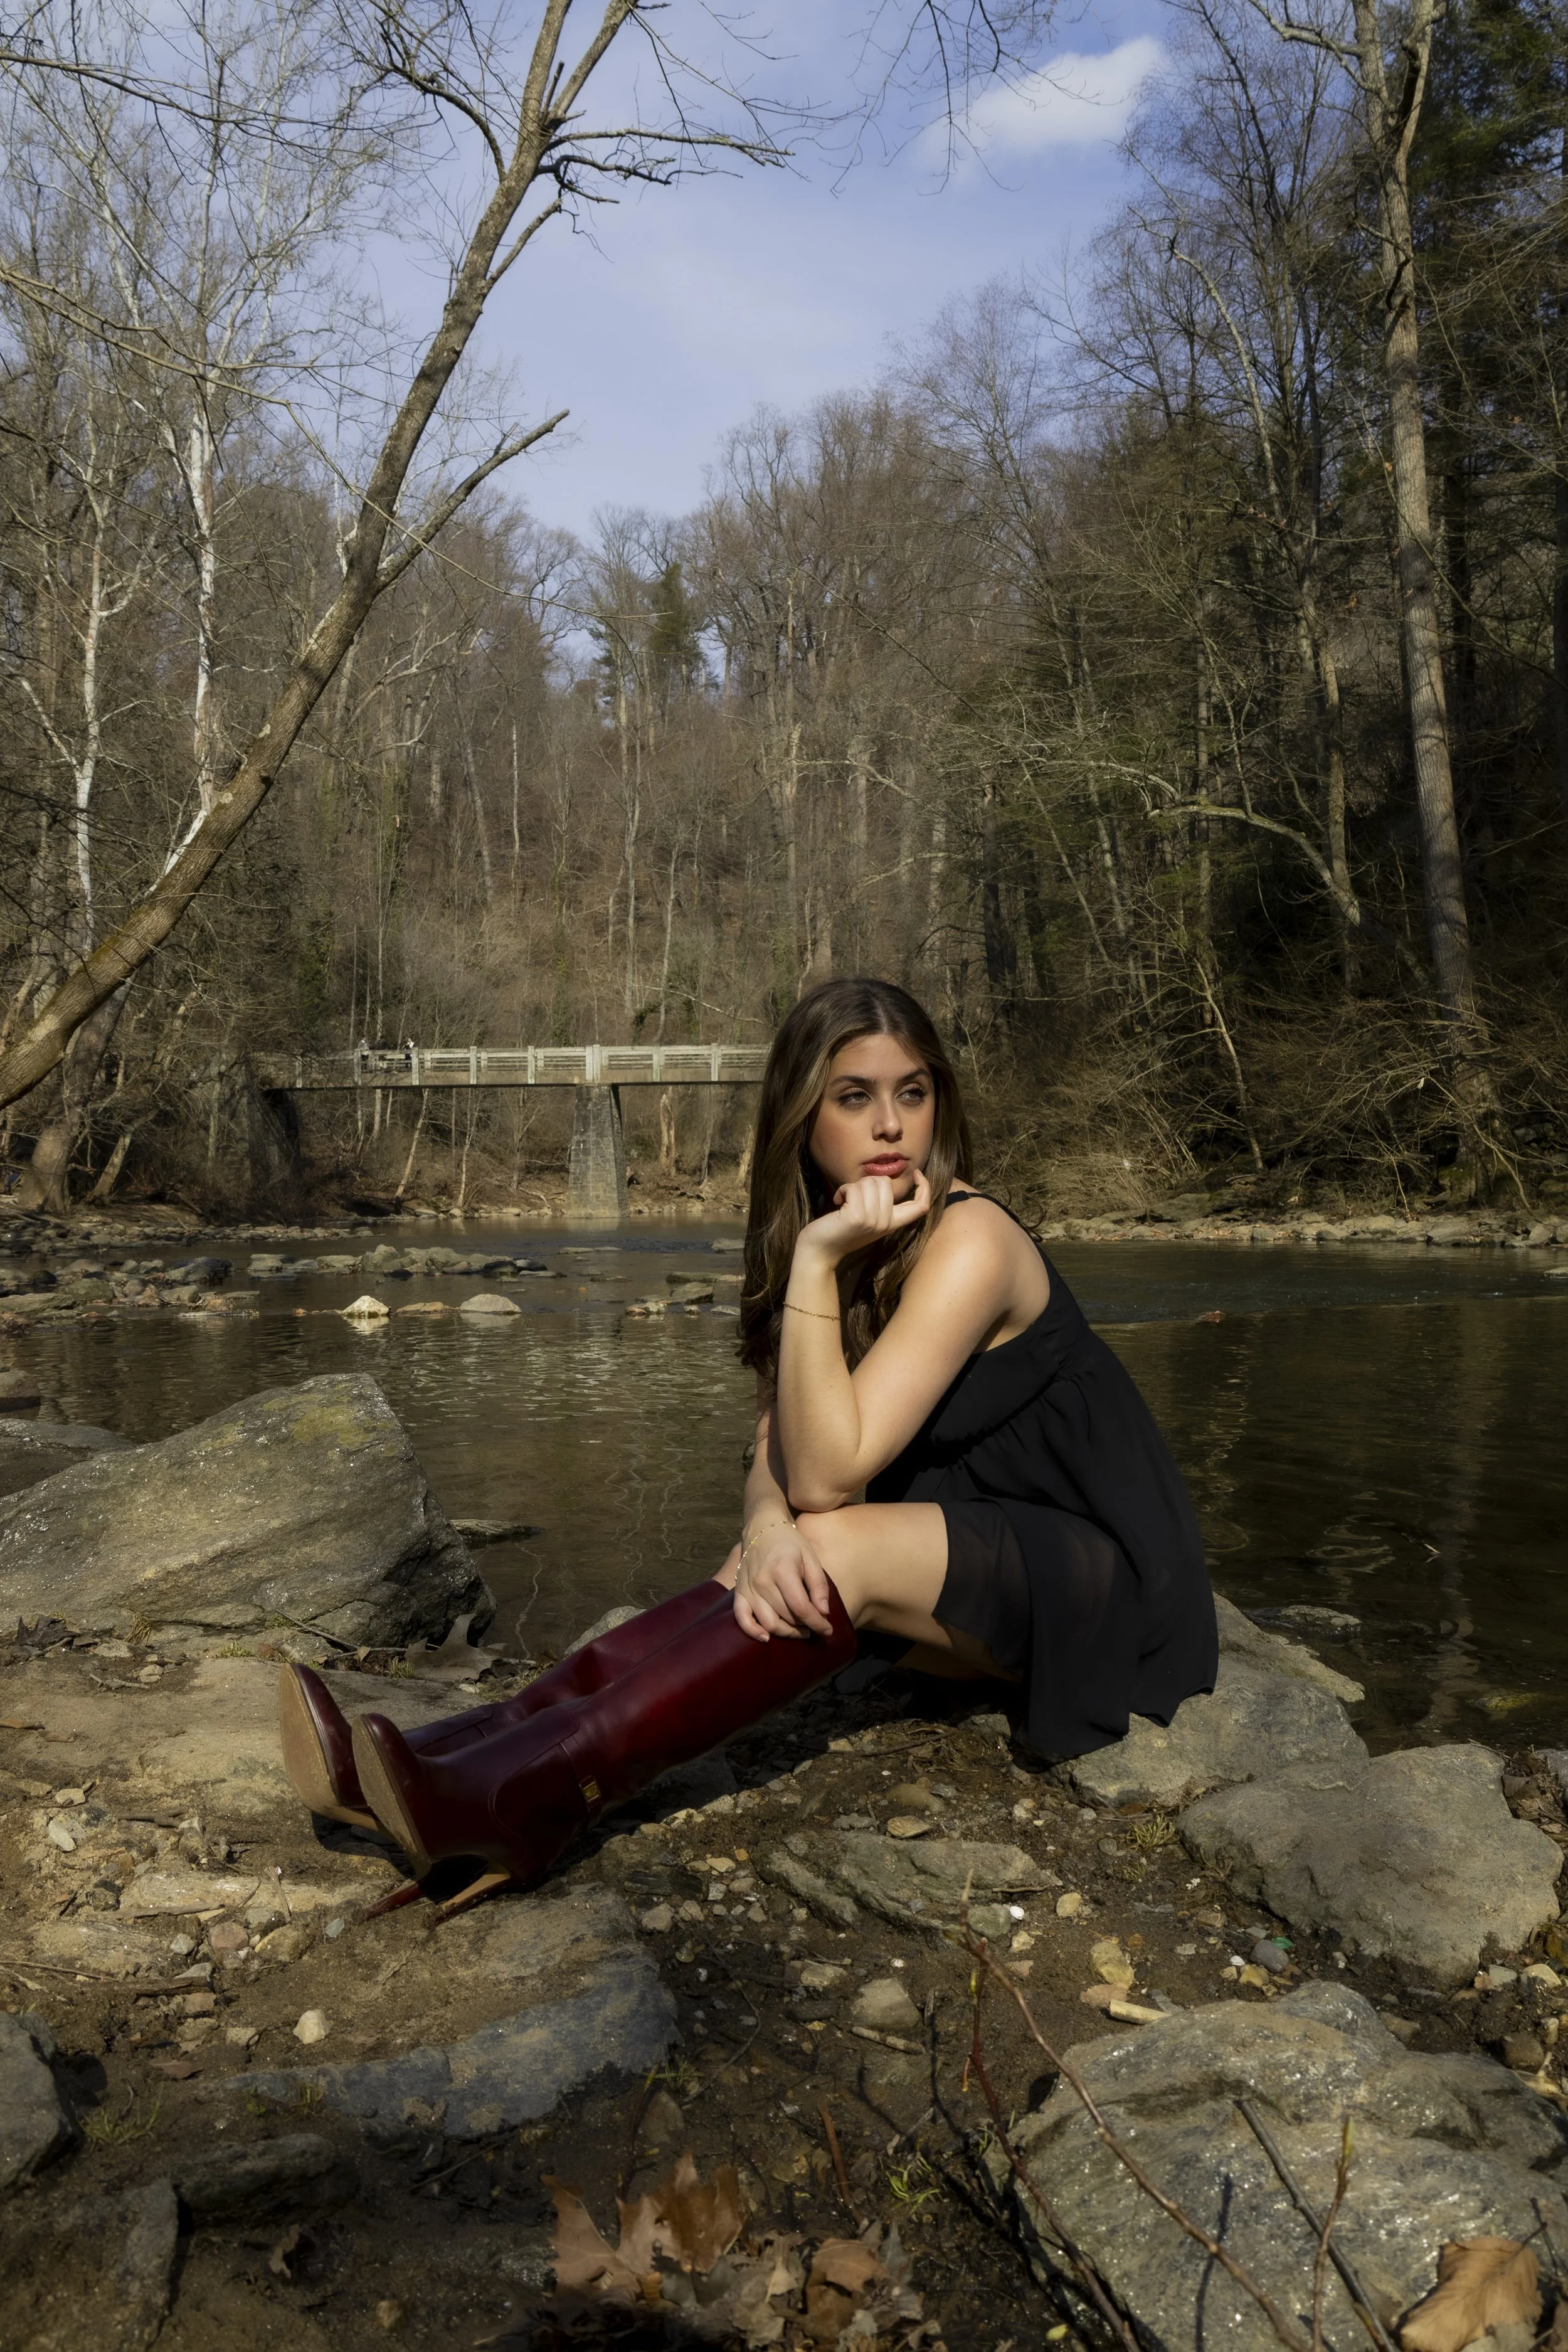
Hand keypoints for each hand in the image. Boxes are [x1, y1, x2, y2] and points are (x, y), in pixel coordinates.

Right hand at [732, 1522, 835, 1643]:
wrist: (762, 1528)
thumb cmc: (790, 1543)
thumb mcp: (811, 1558)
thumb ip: (819, 1585)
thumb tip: (824, 1612)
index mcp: (783, 1570)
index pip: (801, 1607)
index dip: (817, 1623)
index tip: (828, 1630)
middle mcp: (763, 1581)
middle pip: (786, 1617)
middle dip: (804, 1627)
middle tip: (814, 1625)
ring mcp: (748, 1588)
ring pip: (768, 1623)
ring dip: (786, 1632)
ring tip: (799, 1629)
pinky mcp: (739, 1592)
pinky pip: (742, 1618)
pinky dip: (752, 1631)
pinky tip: (766, 1638)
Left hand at [797, 1166, 930, 1269]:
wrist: (819, 1251)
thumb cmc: (840, 1231)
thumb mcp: (867, 1219)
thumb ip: (880, 1204)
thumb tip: (884, 1180)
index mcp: (891, 1224)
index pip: (921, 1206)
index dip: (924, 1186)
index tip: (916, 1173)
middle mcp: (885, 1223)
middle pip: (887, 1183)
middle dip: (867, 1182)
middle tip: (854, 1197)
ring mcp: (872, 1220)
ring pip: (871, 1182)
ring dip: (853, 1186)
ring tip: (845, 1201)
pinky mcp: (856, 1217)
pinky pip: (854, 1187)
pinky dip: (843, 1190)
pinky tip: (837, 1201)